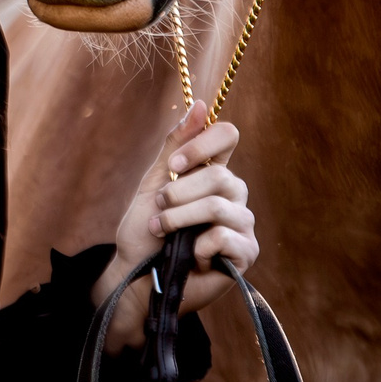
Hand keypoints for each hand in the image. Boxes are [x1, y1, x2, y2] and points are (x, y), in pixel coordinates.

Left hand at [91, 100, 259, 349]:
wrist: (136, 277)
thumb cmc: (144, 232)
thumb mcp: (154, 184)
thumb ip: (176, 147)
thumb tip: (200, 104)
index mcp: (213, 172)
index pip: (228, 136)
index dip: (202, 144)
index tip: (176, 163)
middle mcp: (233, 195)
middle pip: (221, 176)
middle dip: (179, 193)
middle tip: (159, 208)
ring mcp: (242, 225)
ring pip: (218, 206)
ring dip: (179, 219)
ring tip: (161, 232)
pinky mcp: (245, 254)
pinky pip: (223, 238)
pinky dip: (195, 247)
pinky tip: (190, 257)